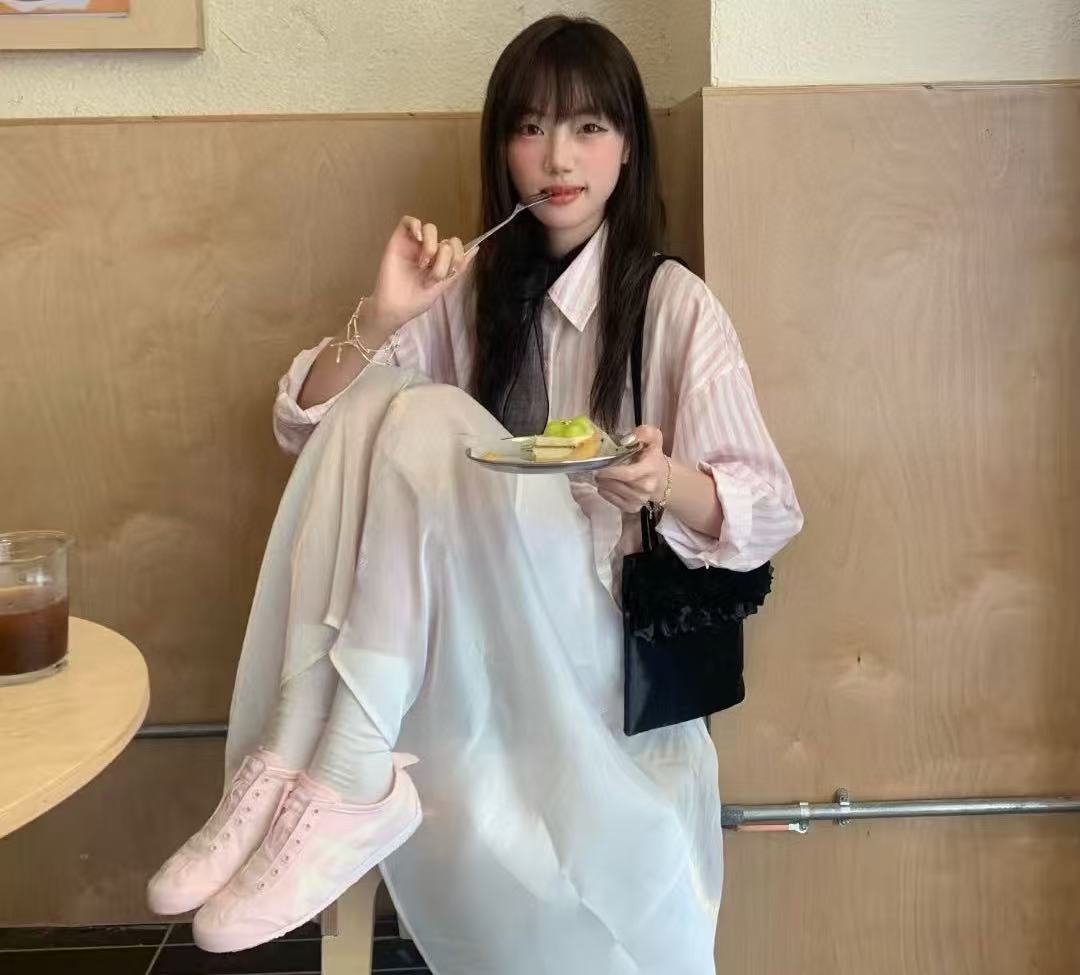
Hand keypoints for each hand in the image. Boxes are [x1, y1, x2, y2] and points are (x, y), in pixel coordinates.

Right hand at [366, 216, 473, 339]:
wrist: (395, 308)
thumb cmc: (416, 300)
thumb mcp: (444, 285)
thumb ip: (459, 267)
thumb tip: (476, 248)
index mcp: (440, 261)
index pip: (456, 246)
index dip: (457, 256)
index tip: (448, 273)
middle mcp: (428, 250)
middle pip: (446, 240)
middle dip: (444, 259)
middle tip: (432, 275)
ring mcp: (413, 245)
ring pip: (430, 228)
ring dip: (431, 246)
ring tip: (422, 263)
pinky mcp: (398, 240)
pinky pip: (409, 221)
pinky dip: (416, 225)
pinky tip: (417, 239)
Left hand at [594, 425, 668, 512]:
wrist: (662, 479)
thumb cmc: (653, 456)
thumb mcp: (653, 438)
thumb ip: (644, 433)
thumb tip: (626, 439)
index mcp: (651, 468)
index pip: (628, 474)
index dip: (611, 472)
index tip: (599, 467)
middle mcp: (647, 487)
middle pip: (619, 484)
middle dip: (604, 477)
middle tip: (594, 470)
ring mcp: (640, 499)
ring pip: (615, 493)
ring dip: (603, 484)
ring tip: (598, 477)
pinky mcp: (634, 507)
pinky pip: (615, 503)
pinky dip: (606, 494)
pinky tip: (604, 486)